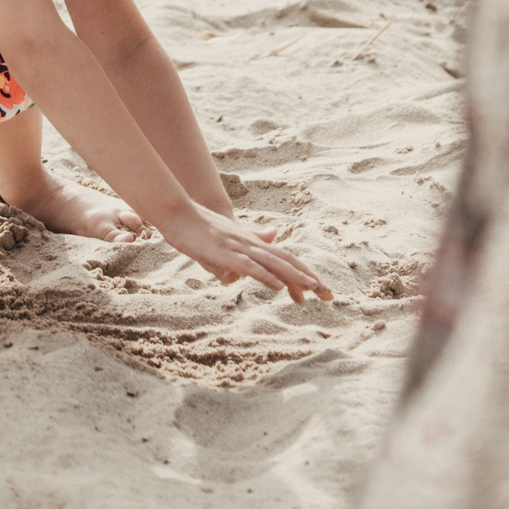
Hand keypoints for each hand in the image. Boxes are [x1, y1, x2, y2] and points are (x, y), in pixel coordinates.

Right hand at [158, 202, 332, 302]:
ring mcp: (240, 247)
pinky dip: (266, 276)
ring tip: (314, 288)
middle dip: (310, 278)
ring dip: (295, 276)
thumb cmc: (200, 227)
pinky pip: (250, 266)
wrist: (179, 213)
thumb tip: (271, 238)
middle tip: (330, 295)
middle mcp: (252, 243)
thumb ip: (250, 239)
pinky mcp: (226, 254)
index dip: (304, 273)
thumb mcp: (228, 238)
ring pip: (274, 263)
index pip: (285, 259)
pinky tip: (278, 286)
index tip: (321, 290)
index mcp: (253, 242)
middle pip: (287, 261)